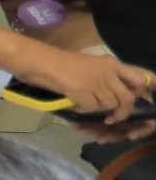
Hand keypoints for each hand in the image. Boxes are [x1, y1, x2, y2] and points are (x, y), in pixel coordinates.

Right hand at [27, 47, 154, 123]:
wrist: (41, 61)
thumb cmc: (60, 61)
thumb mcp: (90, 64)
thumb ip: (104, 75)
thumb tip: (113, 92)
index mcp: (111, 63)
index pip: (139, 80)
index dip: (137, 94)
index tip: (127, 101)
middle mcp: (108, 72)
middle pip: (127, 98)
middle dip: (122, 112)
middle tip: (112, 118)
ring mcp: (96, 82)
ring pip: (108, 105)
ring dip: (98, 109)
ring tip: (85, 106)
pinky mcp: (82, 91)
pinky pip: (91, 108)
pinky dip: (83, 110)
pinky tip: (75, 105)